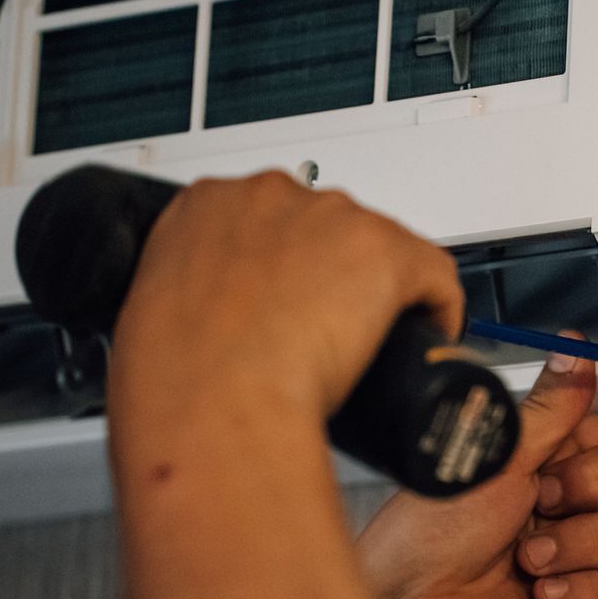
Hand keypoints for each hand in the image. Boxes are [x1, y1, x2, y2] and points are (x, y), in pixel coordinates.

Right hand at [110, 171, 464, 437]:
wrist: (213, 402)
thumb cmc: (179, 379)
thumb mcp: (159, 316)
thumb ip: (191, 298)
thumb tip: (221, 328)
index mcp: (205, 205)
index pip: (271, 219)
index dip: (291, 264)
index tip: (296, 296)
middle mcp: (271, 196)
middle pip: (330, 227)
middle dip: (335, 275)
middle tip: (330, 328)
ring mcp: (331, 217)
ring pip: (382, 247)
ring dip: (381, 291)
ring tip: (368, 342)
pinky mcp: (384, 250)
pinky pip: (435, 273)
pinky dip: (438, 307)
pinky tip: (427, 338)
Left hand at [360, 347, 597, 598]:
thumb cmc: (424, 538)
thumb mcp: (493, 455)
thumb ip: (550, 408)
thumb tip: (578, 352)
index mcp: (552, 461)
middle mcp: (573, 510)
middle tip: (545, 499)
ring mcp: (586, 565)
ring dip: (582, 544)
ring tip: (528, 558)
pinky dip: (588, 592)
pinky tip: (543, 595)